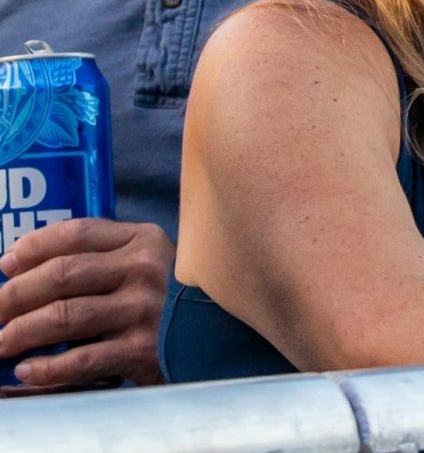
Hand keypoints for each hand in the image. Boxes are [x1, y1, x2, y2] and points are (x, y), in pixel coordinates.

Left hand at [0, 219, 174, 389]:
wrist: (221, 334)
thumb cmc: (173, 295)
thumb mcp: (150, 260)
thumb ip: (104, 256)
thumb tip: (26, 267)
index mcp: (143, 239)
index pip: (77, 233)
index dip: (33, 247)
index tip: (6, 263)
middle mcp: (144, 269)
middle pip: (62, 274)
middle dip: (14, 294)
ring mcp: (144, 309)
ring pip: (64, 316)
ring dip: (20, 331)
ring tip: (1, 342)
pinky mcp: (144, 349)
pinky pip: (82, 360)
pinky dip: (48, 368)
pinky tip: (28, 369)